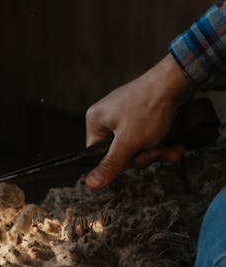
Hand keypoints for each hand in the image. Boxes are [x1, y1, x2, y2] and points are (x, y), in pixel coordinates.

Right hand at [85, 54, 194, 189]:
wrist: (177, 82)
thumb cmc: (150, 108)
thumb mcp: (128, 143)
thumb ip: (110, 165)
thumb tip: (90, 184)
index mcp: (96, 122)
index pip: (99, 156)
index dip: (120, 162)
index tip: (136, 156)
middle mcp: (107, 119)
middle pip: (120, 154)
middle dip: (143, 156)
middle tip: (156, 149)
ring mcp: (125, 117)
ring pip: (136, 148)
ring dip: (156, 151)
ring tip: (168, 146)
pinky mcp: (141, 116)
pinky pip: (147, 138)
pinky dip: (160, 143)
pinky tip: (174, 144)